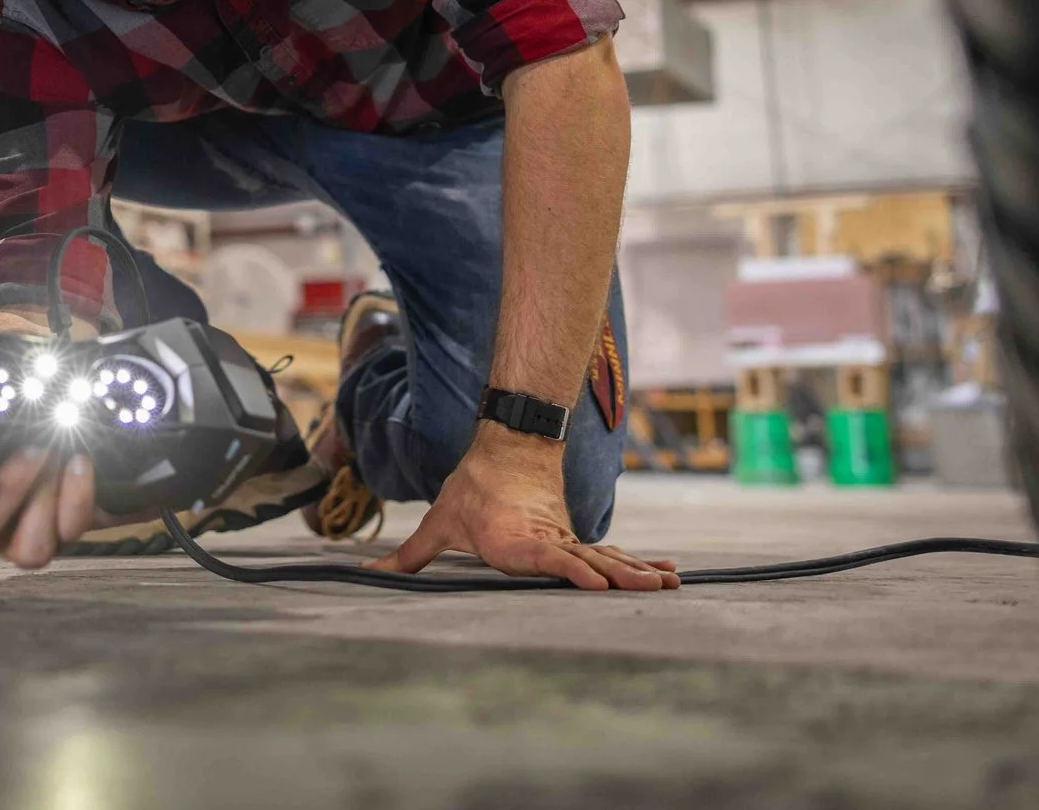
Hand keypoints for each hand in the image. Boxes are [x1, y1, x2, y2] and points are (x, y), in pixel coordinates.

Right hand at [0, 443, 99, 569]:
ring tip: (55, 457)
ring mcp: (25, 538)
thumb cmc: (18, 422)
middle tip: (31, 451)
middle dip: (7, 491)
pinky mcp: (65, 534)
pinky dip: (78, 496)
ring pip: (28, 552)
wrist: (71, 433)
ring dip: (43, 502)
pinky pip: (71, 531)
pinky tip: (79, 462)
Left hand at [368, 424, 680, 591]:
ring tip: (669, 585)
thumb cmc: (471, 492)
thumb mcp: (439, 522)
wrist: (505, 450)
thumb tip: (369, 572)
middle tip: (653, 589)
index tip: (595, 582)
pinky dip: (636, 562)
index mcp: (515, 541)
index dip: (570, 568)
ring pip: (606, 557)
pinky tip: (663, 573)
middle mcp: (546, 541)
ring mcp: (565, 539)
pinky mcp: (574, 537)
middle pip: (589, 561)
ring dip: (637, 571)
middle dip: (622, 575)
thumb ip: (410, 556)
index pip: (548, 556)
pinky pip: (608, 553)